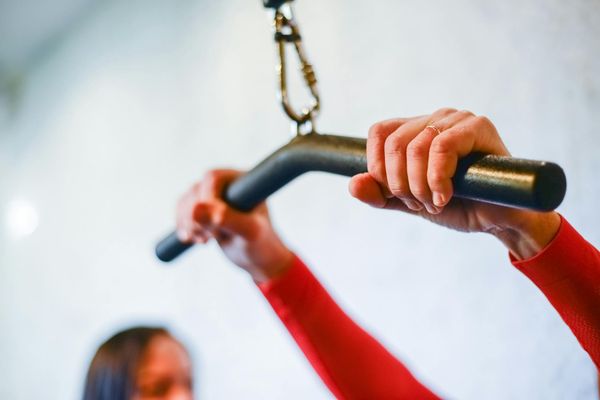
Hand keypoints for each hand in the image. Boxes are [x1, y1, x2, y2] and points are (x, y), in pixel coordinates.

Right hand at [176, 169, 292, 282]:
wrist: (257, 258)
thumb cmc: (260, 244)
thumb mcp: (249, 232)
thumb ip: (227, 219)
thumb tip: (196, 208)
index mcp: (243, 180)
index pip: (212, 179)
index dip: (206, 201)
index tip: (216, 230)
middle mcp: (227, 182)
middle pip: (196, 190)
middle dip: (196, 217)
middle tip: (210, 238)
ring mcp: (214, 194)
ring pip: (186, 199)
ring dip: (188, 223)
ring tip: (205, 240)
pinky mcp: (203, 207)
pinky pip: (182, 209)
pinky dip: (183, 226)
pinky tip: (196, 239)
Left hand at [349, 108, 560, 258]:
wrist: (498, 220)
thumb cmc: (459, 205)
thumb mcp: (411, 202)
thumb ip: (381, 195)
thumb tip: (353, 184)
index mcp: (416, 130)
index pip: (379, 133)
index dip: (379, 167)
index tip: (398, 195)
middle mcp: (434, 119)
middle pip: (393, 143)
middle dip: (400, 184)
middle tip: (421, 203)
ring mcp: (457, 120)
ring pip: (415, 146)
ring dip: (420, 186)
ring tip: (437, 203)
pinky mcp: (478, 127)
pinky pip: (441, 147)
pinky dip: (438, 179)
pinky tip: (447, 196)